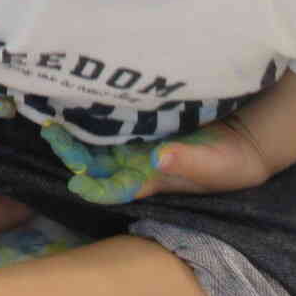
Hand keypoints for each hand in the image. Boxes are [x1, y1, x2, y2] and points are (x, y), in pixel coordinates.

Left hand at [42, 115, 271, 205]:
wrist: (243, 141)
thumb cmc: (230, 161)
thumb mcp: (213, 163)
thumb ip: (187, 161)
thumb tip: (158, 158)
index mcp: (150, 181)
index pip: (115, 191)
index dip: (95, 189)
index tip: (76, 182)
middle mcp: (136, 166)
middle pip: (96, 166)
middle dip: (72, 155)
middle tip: (52, 134)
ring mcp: (136, 147)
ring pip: (96, 147)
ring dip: (74, 138)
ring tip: (51, 122)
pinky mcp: (140, 127)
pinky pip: (108, 126)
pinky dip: (90, 119)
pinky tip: (73, 104)